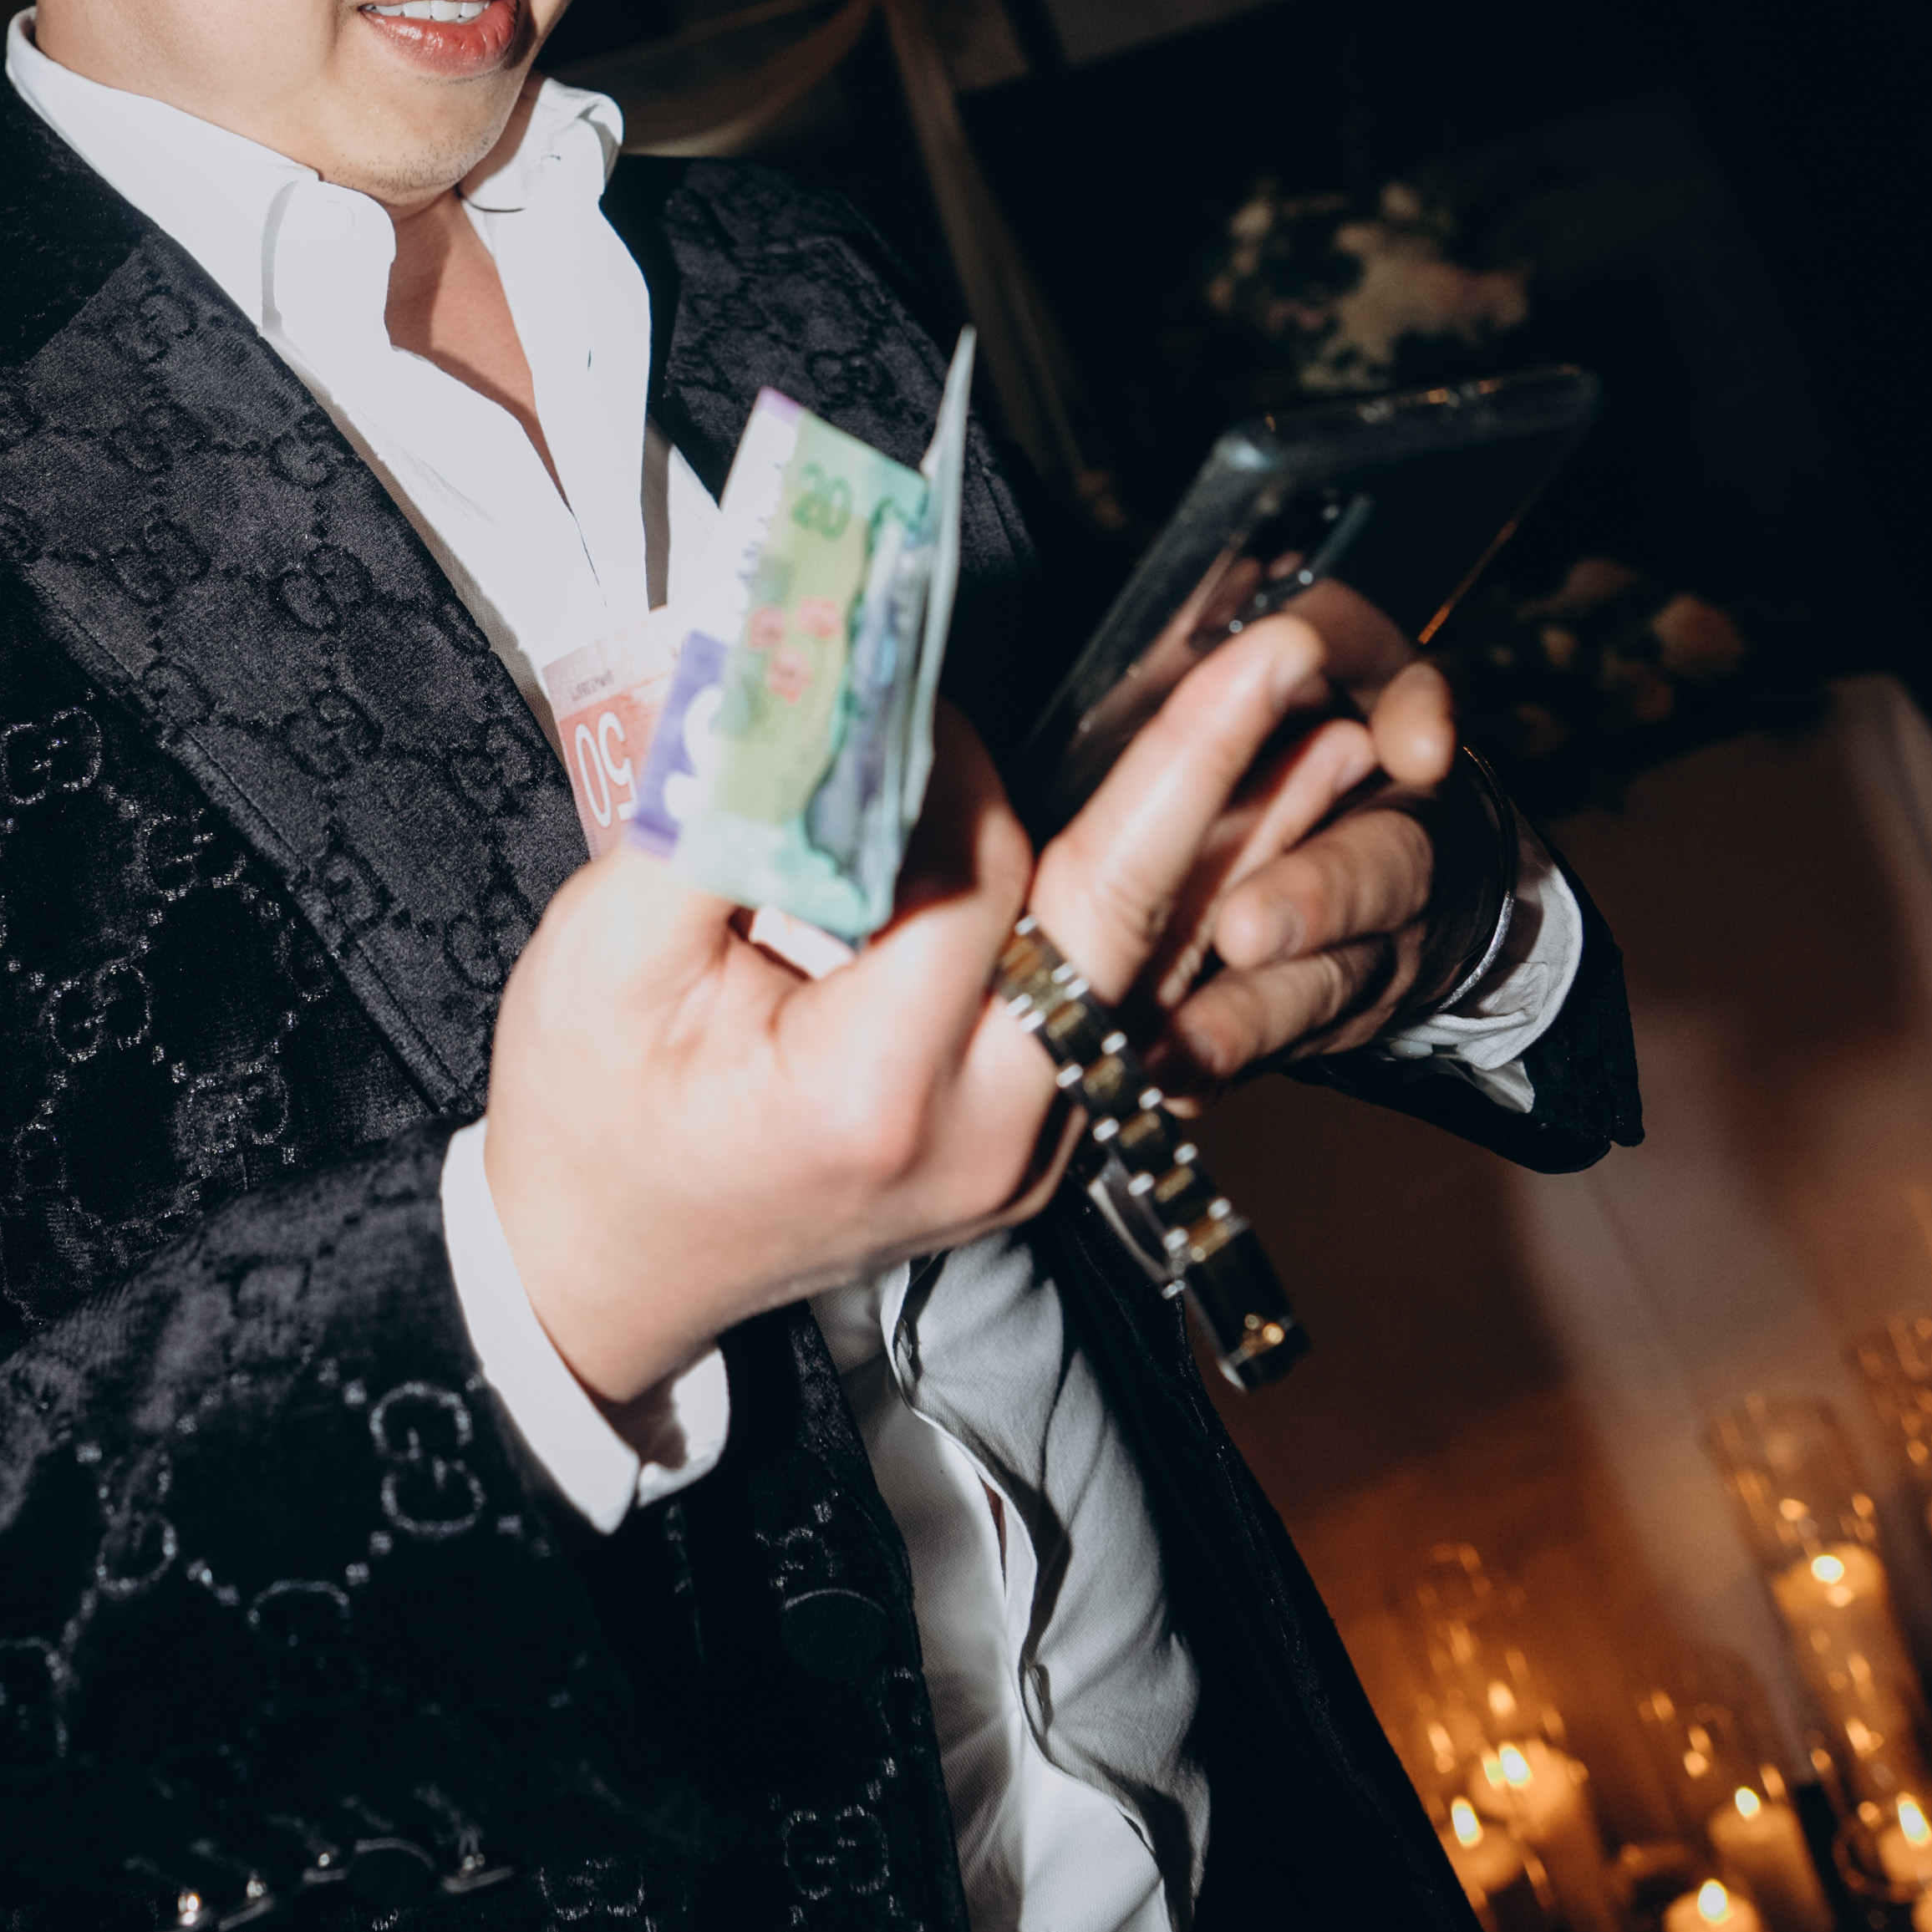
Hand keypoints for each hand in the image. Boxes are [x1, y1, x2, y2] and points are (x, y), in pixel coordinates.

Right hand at [484, 611, 1406, 1410]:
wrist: (600, 1275)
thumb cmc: (586, 1114)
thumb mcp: (606, 954)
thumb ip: (725, 815)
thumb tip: (822, 679)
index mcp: (876, 1089)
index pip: (974, 873)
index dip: (951, 754)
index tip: (906, 656)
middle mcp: (986, 1133)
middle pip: (1121, 925)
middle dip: (1211, 776)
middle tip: (1289, 656)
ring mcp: (1027, 1153)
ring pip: (1151, 973)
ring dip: (1246, 850)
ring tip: (1346, 740)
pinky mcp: (1037, 1142)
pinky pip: (1120, 1011)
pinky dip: (1186, 919)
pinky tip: (1255, 841)